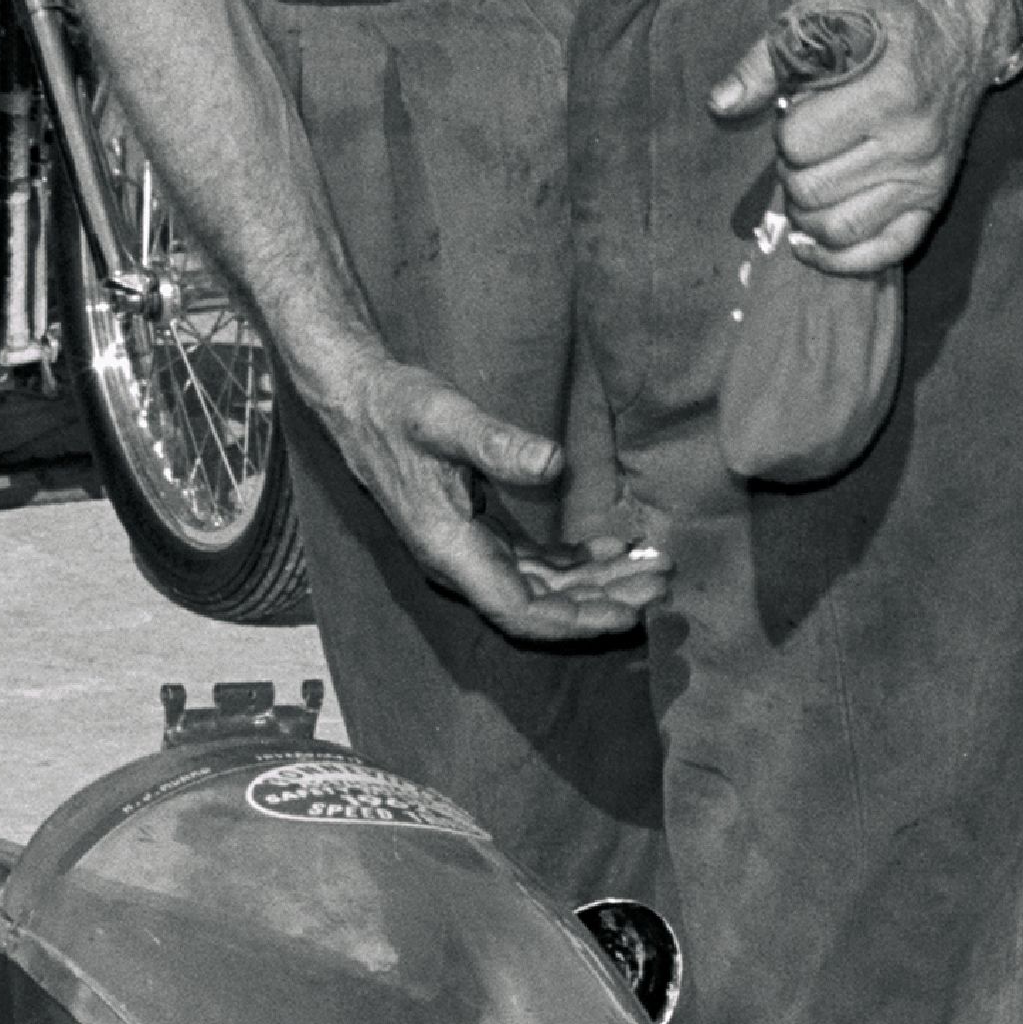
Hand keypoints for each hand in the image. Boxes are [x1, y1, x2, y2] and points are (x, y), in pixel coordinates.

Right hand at [295, 341, 648, 642]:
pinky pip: (534, 567)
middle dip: (604, 602)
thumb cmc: (399, 410)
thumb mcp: (446, 418)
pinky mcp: (478, 536)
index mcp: (451, 551)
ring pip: (542, 590)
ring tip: (651, 568)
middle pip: (541, 608)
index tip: (630, 612)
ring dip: (596, 585)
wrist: (359, 403)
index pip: (521, 611)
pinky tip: (612, 550)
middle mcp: (461, 565)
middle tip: (663, 581)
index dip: (577, 620)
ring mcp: (470, 554)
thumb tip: (555, 462)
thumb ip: (497, 443)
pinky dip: (575, 565)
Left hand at [730, 0, 995, 277]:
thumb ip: (765, 62)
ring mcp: (925, 177)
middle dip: (792, 171)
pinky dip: (842, 259)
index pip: (798, 143)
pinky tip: (813, 245)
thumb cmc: (881, 24)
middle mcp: (910, 141)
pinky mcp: (935, 200)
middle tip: (805, 147)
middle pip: (811, 190)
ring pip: (839, 229)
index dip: (785, 130)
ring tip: (811, 182)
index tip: (800, 111)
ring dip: (807, 214)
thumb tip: (721, 105)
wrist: (957, 33)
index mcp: (884, 92)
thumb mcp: (821, 19)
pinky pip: (886, 252)